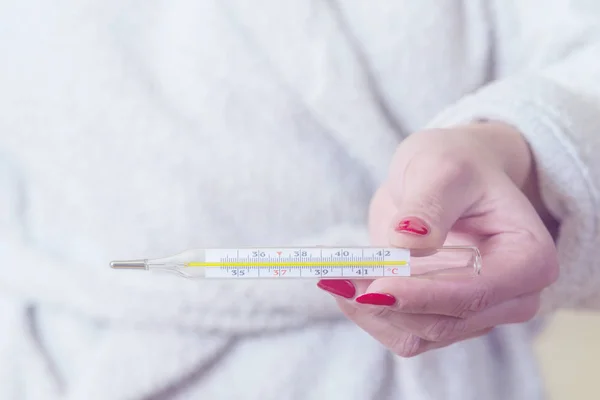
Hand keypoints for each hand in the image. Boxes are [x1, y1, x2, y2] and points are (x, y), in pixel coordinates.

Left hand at [317, 122, 558, 356]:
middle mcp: (511, 298)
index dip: (422, 295)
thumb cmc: (456, 165)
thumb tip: (409, 241)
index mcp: (528, 259)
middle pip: (443, 322)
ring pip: (418, 335)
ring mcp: (476, 313)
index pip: (475, 294)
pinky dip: (369, 315)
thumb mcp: (441, 168)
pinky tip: (346, 286)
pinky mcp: (443, 318)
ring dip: (371, 310)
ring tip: (336, 276)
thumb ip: (429, 204)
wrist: (448, 177)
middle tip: (337, 277)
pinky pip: (402, 333)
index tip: (374, 286)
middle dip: (387, 303)